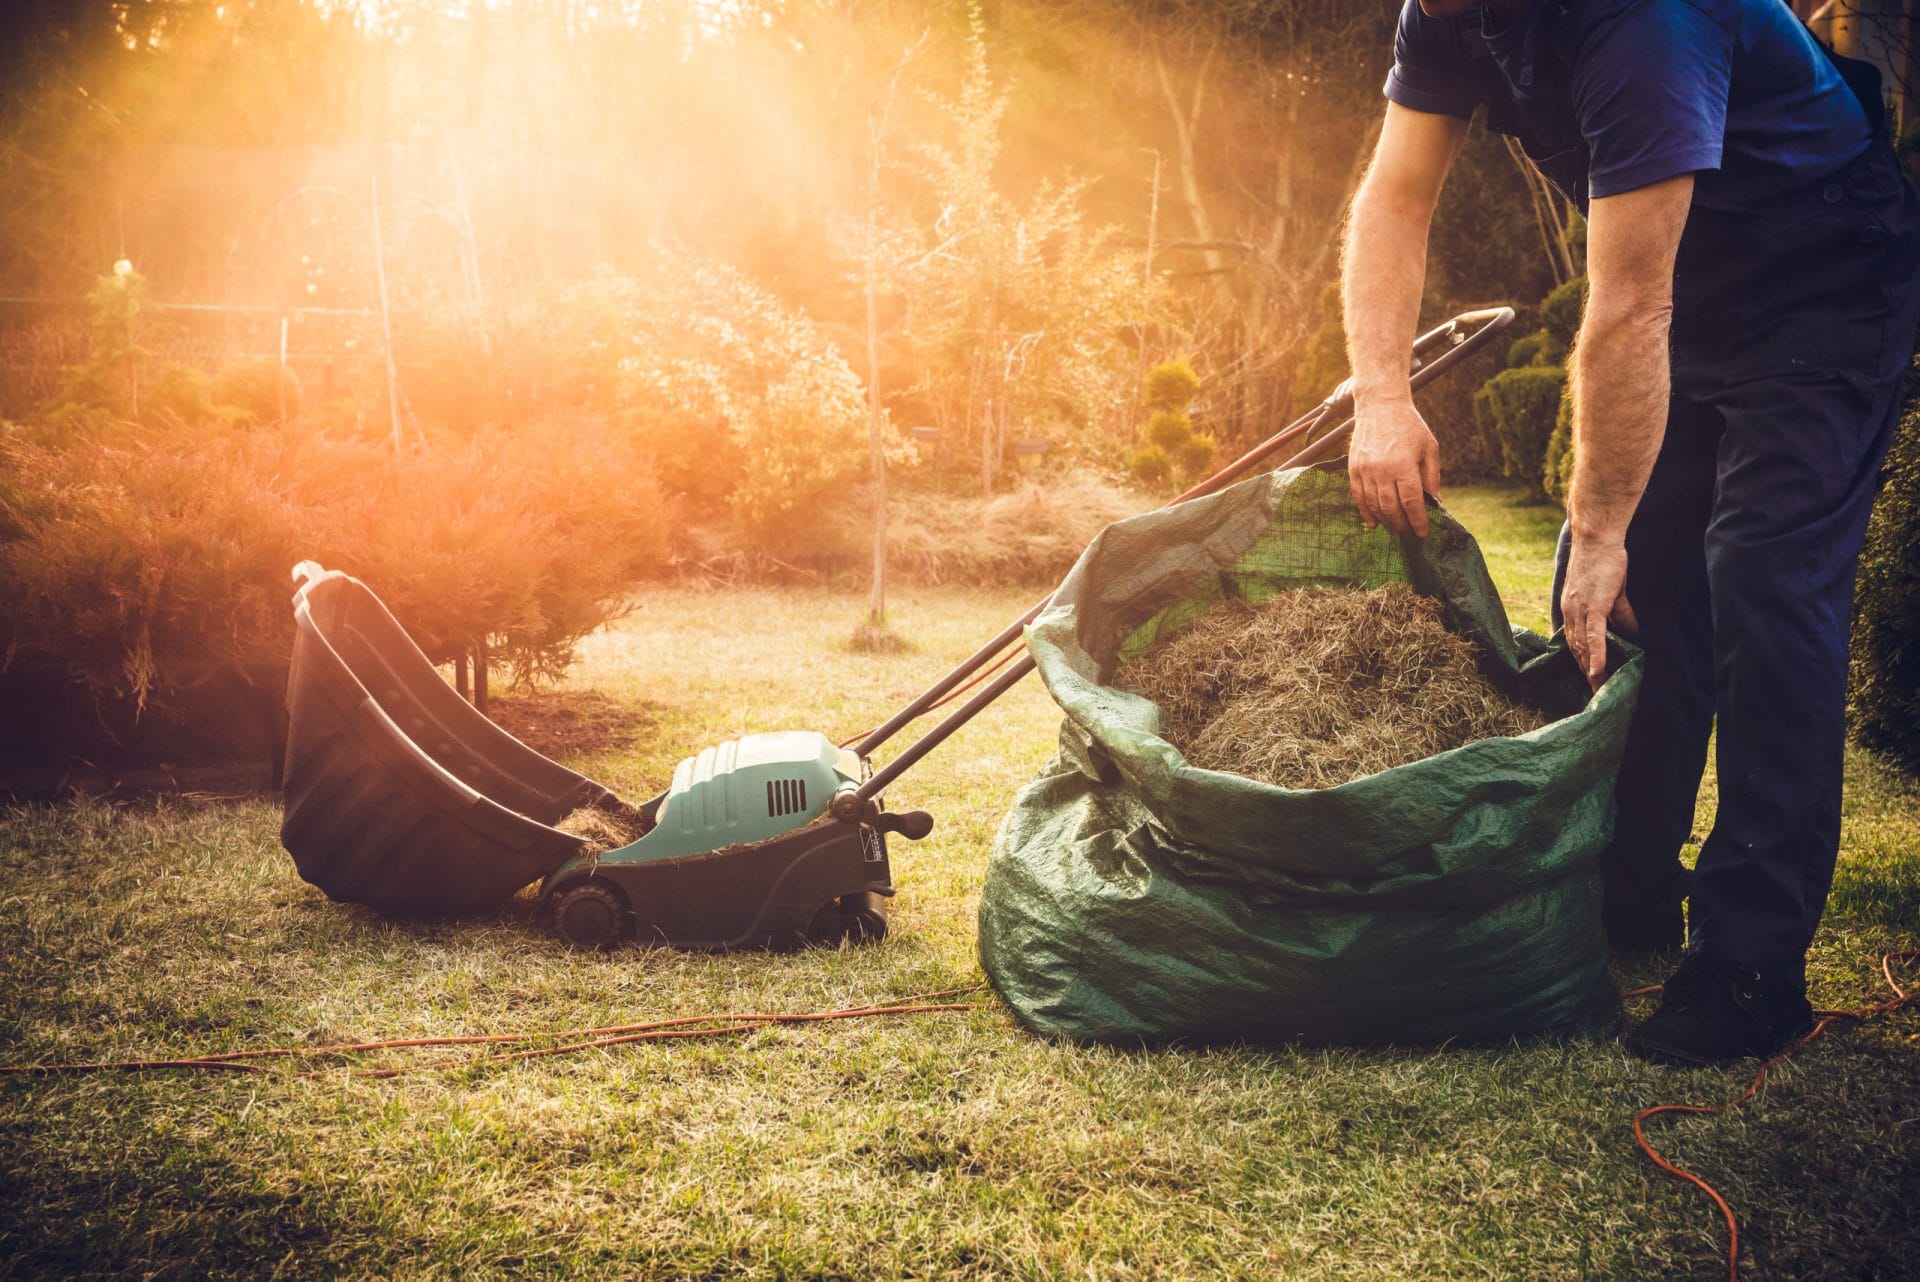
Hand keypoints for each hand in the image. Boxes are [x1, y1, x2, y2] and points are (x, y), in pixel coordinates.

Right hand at [1348, 399, 1441, 536]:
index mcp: (1404, 465)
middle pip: (1391, 508)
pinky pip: (1358, 496)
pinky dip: (1365, 512)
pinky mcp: (1353, 469)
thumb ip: (1432, 476)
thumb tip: (1434, 502)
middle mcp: (1382, 470)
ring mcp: (1365, 470)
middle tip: (1409, 532)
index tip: (1423, 532)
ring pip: (1374, 505)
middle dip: (1402, 525)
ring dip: (1385, 521)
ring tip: (1395, 528)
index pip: (1411, 502)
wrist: (1380, 405)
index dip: (1418, 521)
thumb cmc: (1409, 426)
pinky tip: (1373, 522)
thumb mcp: (1429, 447)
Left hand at [1559, 535, 1638, 691]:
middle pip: (1577, 650)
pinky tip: (1597, 672)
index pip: (1575, 643)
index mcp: (1572, 611)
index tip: (1589, 680)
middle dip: (1585, 673)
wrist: (1598, 540)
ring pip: (1583, 647)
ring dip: (1591, 670)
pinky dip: (1595, 654)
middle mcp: (1570, 614)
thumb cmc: (1605, 562)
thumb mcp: (1612, 593)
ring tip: (1599, 689)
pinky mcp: (1593, 606)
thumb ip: (1620, 614)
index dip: (1582, 662)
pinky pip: (1594, 635)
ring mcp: (1580, 611)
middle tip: (1595, 693)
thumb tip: (1632, 632)